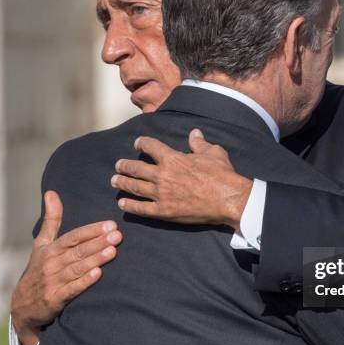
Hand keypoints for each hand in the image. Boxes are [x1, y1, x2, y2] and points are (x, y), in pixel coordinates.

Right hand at [11, 191, 122, 344]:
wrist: (23, 305)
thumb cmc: (38, 269)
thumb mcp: (42, 243)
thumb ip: (51, 219)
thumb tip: (51, 192)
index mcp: (50, 249)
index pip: (73, 237)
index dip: (91, 230)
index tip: (110, 225)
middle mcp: (51, 263)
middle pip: (77, 251)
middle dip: (98, 242)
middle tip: (118, 235)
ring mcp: (53, 281)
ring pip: (77, 268)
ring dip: (95, 259)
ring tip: (113, 251)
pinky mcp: (55, 298)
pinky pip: (72, 288)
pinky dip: (84, 281)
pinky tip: (98, 274)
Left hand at [111, 129, 252, 229]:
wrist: (228, 199)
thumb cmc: (222, 175)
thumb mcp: (213, 152)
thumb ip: (199, 143)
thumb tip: (194, 133)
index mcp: (173, 158)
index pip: (150, 146)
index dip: (141, 143)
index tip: (137, 143)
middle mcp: (162, 175)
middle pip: (136, 168)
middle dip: (124, 165)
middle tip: (118, 165)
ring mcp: (161, 194)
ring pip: (134, 187)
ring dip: (122, 183)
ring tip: (115, 181)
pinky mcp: (164, 211)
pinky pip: (141, 208)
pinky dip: (130, 205)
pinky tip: (122, 203)